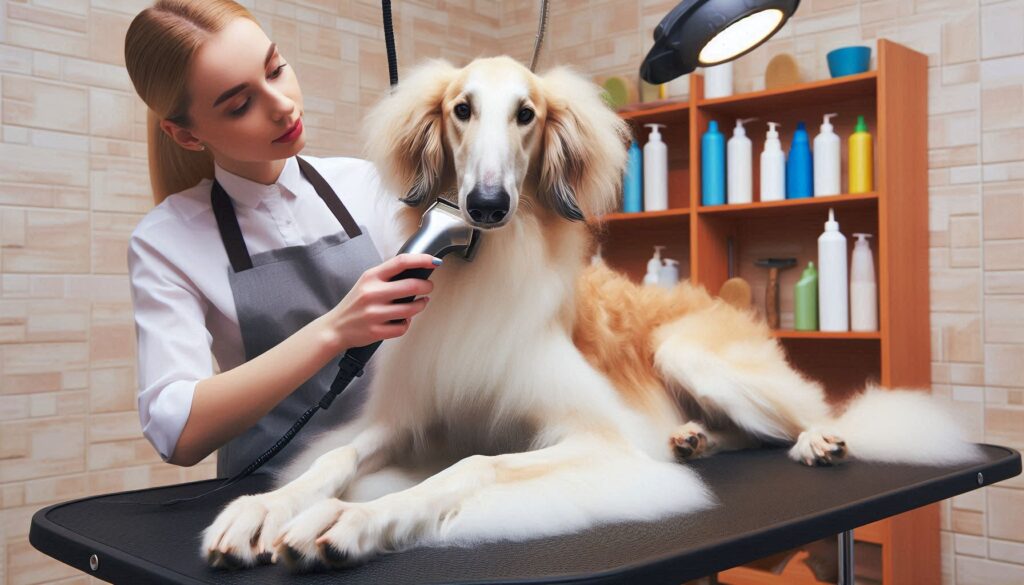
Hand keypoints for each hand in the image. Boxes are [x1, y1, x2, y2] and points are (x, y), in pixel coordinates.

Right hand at [321, 253, 439, 349]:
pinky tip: (405, 319)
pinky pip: (403, 327)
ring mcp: (374, 313)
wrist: (335, 328)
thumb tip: (416, 271)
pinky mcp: (376, 331)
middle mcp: (372, 293)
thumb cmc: (355, 304)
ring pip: (411, 309)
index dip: (422, 259)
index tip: (434, 261)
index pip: (401, 262)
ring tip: (421, 303)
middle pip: (412, 286)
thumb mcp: (366, 282)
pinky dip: (407, 323)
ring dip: (421, 305)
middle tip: (429, 287)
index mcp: (371, 277)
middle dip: (427, 286)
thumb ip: (387, 276)